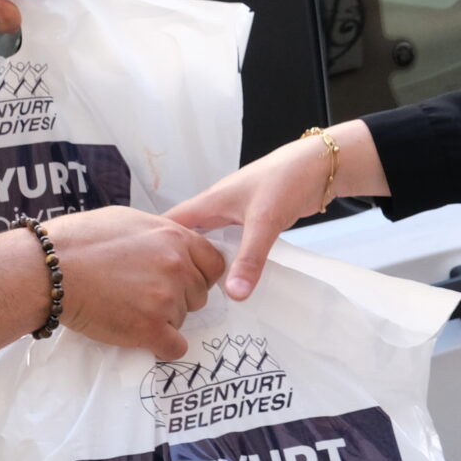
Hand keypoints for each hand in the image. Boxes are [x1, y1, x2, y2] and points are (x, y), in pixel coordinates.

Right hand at [42, 206, 226, 360]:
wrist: (50, 269)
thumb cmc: (79, 241)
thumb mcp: (127, 221)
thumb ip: (158, 234)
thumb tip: (168, 245)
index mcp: (174, 237)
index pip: (214, 263)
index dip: (200, 275)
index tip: (184, 282)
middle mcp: (177, 266)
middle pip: (199, 294)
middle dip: (179, 298)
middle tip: (145, 296)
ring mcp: (166, 298)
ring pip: (182, 320)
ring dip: (163, 319)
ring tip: (128, 308)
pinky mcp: (150, 328)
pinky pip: (174, 347)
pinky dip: (162, 346)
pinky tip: (143, 337)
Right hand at [170, 120, 386, 300]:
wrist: (319, 165)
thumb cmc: (286, 180)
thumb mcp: (264, 221)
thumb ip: (250, 258)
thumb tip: (234, 295)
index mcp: (209, 203)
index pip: (169, 223)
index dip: (152, 244)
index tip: (140, 272)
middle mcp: (216, 209)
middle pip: (185, 236)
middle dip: (174, 260)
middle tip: (165, 292)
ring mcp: (233, 215)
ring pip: (208, 242)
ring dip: (201, 262)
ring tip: (191, 292)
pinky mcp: (250, 222)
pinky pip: (229, 245)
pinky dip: (226, 260)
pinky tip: (228, 279)